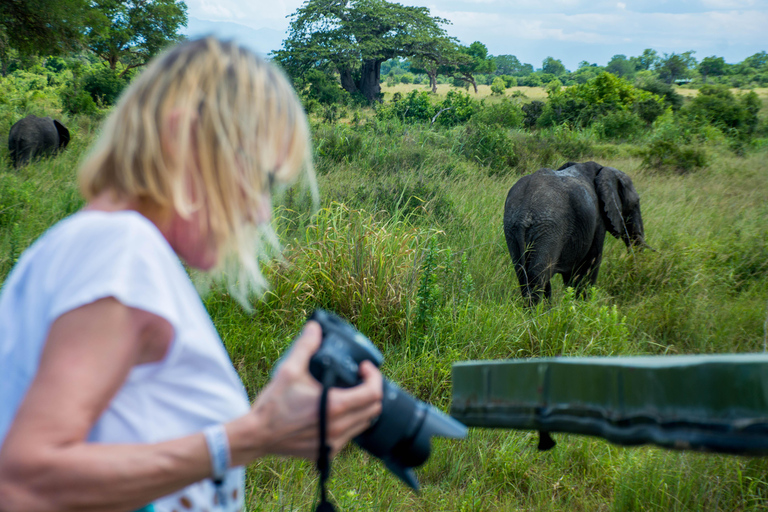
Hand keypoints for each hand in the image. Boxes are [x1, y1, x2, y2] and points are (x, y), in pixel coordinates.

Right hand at [239, 321, 382, 460]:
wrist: (257, 436)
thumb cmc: (273, 404)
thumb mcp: (288, 370)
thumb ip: (305, 346)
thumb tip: (315, 327)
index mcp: (334, 406)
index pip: (373, 392)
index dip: (374, 376)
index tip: (364, 367)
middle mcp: (339, 427)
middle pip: (374, 409)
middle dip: (372, 389)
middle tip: (360, 377)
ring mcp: (335, 443)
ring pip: (364, 423)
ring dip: (363, 406)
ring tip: (351, 392)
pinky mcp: (328, 452)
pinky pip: (351, 435)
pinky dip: (351, 421)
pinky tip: (339, 410)